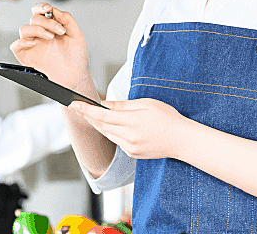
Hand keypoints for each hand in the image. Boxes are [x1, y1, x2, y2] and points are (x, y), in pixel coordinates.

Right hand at [10, 3, 90, 89]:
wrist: (75, 76)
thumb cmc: (76, 57)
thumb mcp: (76, 35)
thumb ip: (67, 20)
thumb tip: (56, 11)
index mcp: (50, 27)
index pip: (39, 11)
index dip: (40, 6)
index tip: (48, 8)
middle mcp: (40, 35)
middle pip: (33, 19)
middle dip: (47, 22)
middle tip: (59, 30)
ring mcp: (33, 45)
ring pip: (24, 29)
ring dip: (37, 30)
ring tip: (50, 37)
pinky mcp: (27, 57)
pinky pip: (16, 47)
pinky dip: (21, 43)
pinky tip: (34, 44)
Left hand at [68, 98, 185, 159]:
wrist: (182, 140)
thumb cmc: (167, 118)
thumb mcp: (146, 104)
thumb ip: (123, 105)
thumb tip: (105, 104)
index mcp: (131, 122)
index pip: (101, 115)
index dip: (85, 110)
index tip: (74, 104)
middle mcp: (128, 137)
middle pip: (101, 126)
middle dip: (88, 116)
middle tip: (79, 107)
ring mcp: (130, 147)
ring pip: (107, 134)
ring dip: (98, 124)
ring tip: (92, 114)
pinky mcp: (132, 153)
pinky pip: (116, 141)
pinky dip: (111, 132)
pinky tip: (112, 125)